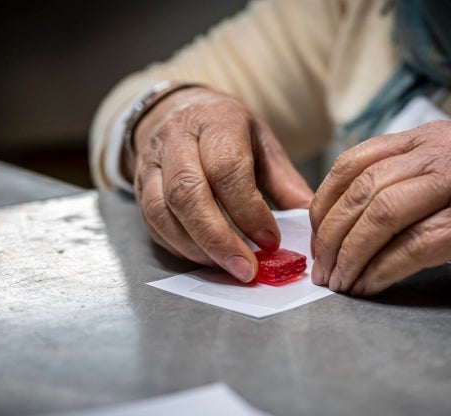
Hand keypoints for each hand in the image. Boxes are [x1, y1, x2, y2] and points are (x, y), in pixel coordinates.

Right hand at [128, 87, 312, 282]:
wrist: (179, 110)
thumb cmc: (227, 130)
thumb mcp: (262, 143)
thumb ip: (284, 181)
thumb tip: (311, 218)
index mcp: (216, 121)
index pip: (227, 169)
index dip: (249, 210)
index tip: (271, 241)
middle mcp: (176, 139)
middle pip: (188, 193)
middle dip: (219, 238)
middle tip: (246, 269)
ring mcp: (151, 163)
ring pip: (163, 212)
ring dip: (197, 248)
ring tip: (228, 268)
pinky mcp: (139, 187)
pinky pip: (152, 223)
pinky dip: (179, 247)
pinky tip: (206, 259)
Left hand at [309, 120, 450, 299]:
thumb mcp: (449, 185)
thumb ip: (403, 189)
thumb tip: (341, 225)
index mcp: (431, 137)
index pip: (354, 161)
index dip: (324, 203)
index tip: (315, 239)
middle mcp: (447, 149)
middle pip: (363, 189)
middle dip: (331, 236)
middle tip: (322, 271)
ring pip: (383, 215)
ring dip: (351, 256)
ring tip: (340, 284)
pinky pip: (414, 246)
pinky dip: (382, 271)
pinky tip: (369, 288)